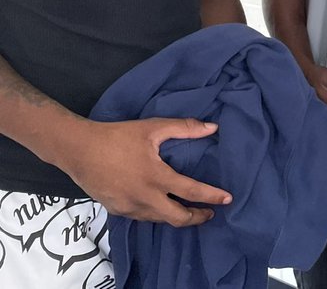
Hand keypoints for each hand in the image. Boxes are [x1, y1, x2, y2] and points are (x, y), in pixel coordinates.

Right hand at [66, 119, 231, 225]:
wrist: (78, 150)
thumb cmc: (117, 136)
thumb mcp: (153, 127)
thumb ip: (185, 128)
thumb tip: (213, 127)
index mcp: (156, 177)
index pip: (191, 192)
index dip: (212, 196)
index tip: (227, 199)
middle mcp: (144, 197)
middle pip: (177, 218)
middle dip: (197, 218)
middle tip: (210, 213)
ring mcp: (129, 207)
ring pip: (160, 220)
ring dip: (177, 218)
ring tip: (190, 212)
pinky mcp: (117, 210)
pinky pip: (143, 217)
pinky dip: (157, 215)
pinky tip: (162, 208)